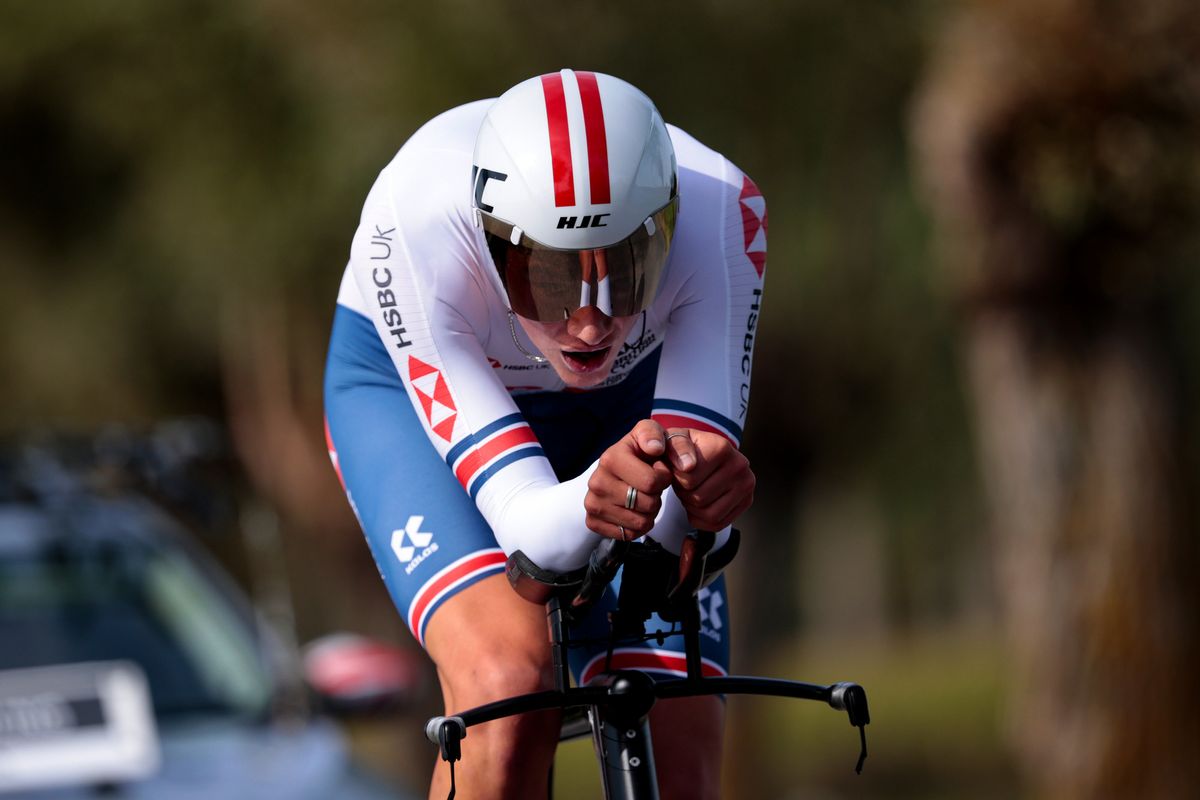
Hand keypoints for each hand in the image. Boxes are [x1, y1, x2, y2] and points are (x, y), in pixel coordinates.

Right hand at [585, 420, 673, 539]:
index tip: (658, 470)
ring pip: (640, 522)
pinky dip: (637, 527)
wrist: (618, 470)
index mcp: (610, 458)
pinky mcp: (592, 522)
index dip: (663, 478)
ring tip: (642, 497)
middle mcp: (596, 481)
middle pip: (647, 504)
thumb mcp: (649, 434)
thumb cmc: (640, 452)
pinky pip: (628, 535)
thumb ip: (654, 435)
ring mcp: (592, 503)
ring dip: (649, 513)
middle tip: (649, 486)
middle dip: (656, 496)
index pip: (651, 482)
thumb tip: (655, 448)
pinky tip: (634, 511)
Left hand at [663, 429, 754, 530]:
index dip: (676, 480)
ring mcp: (746, 484)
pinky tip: (699, 503)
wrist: (701, 452)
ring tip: (692, 491)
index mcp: (721, 447)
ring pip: (709, 515)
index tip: (678, 469)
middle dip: (685, 494)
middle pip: (699, 499)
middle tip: (685, 483)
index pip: (688, 481)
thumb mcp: (674, 440)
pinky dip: (702, 519)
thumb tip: (688, 466)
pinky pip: (718, 524)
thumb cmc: (683, 449)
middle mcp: (739, 465)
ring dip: (693, 508)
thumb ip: (676, 446)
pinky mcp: (747, 501)